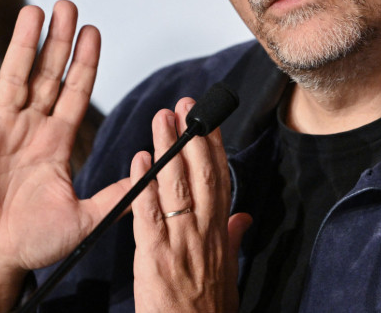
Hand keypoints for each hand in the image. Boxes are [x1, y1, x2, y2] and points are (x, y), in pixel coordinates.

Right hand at [0, 0, 131, 312]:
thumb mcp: (86, 218)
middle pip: (47, 75)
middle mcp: (30, 129)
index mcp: (57, 142)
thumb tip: (152, 176)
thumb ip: (116, 195)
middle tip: (67, 6)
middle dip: (58, 41)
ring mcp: (0, 131)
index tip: (93, 32)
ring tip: (33, 12)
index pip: (75, 92)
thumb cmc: (35, 241)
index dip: (84, 62)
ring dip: (23, 45)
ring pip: (14, 78)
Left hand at [130, 97, 251, 312]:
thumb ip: (233, 240)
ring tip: (161, 118)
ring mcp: (180, 244)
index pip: (219, 180)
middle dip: (193, 136)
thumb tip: (242, 217)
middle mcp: (204, 233)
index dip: (214, 146)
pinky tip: (139, 162)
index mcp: (220, 234)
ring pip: (176, 186)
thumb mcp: (229, 274)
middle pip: (201, 174)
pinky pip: (149, 215)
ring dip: (167, 148)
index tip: (207, 119)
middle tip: (185, 104)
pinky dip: (144, 186)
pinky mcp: (156, 258)